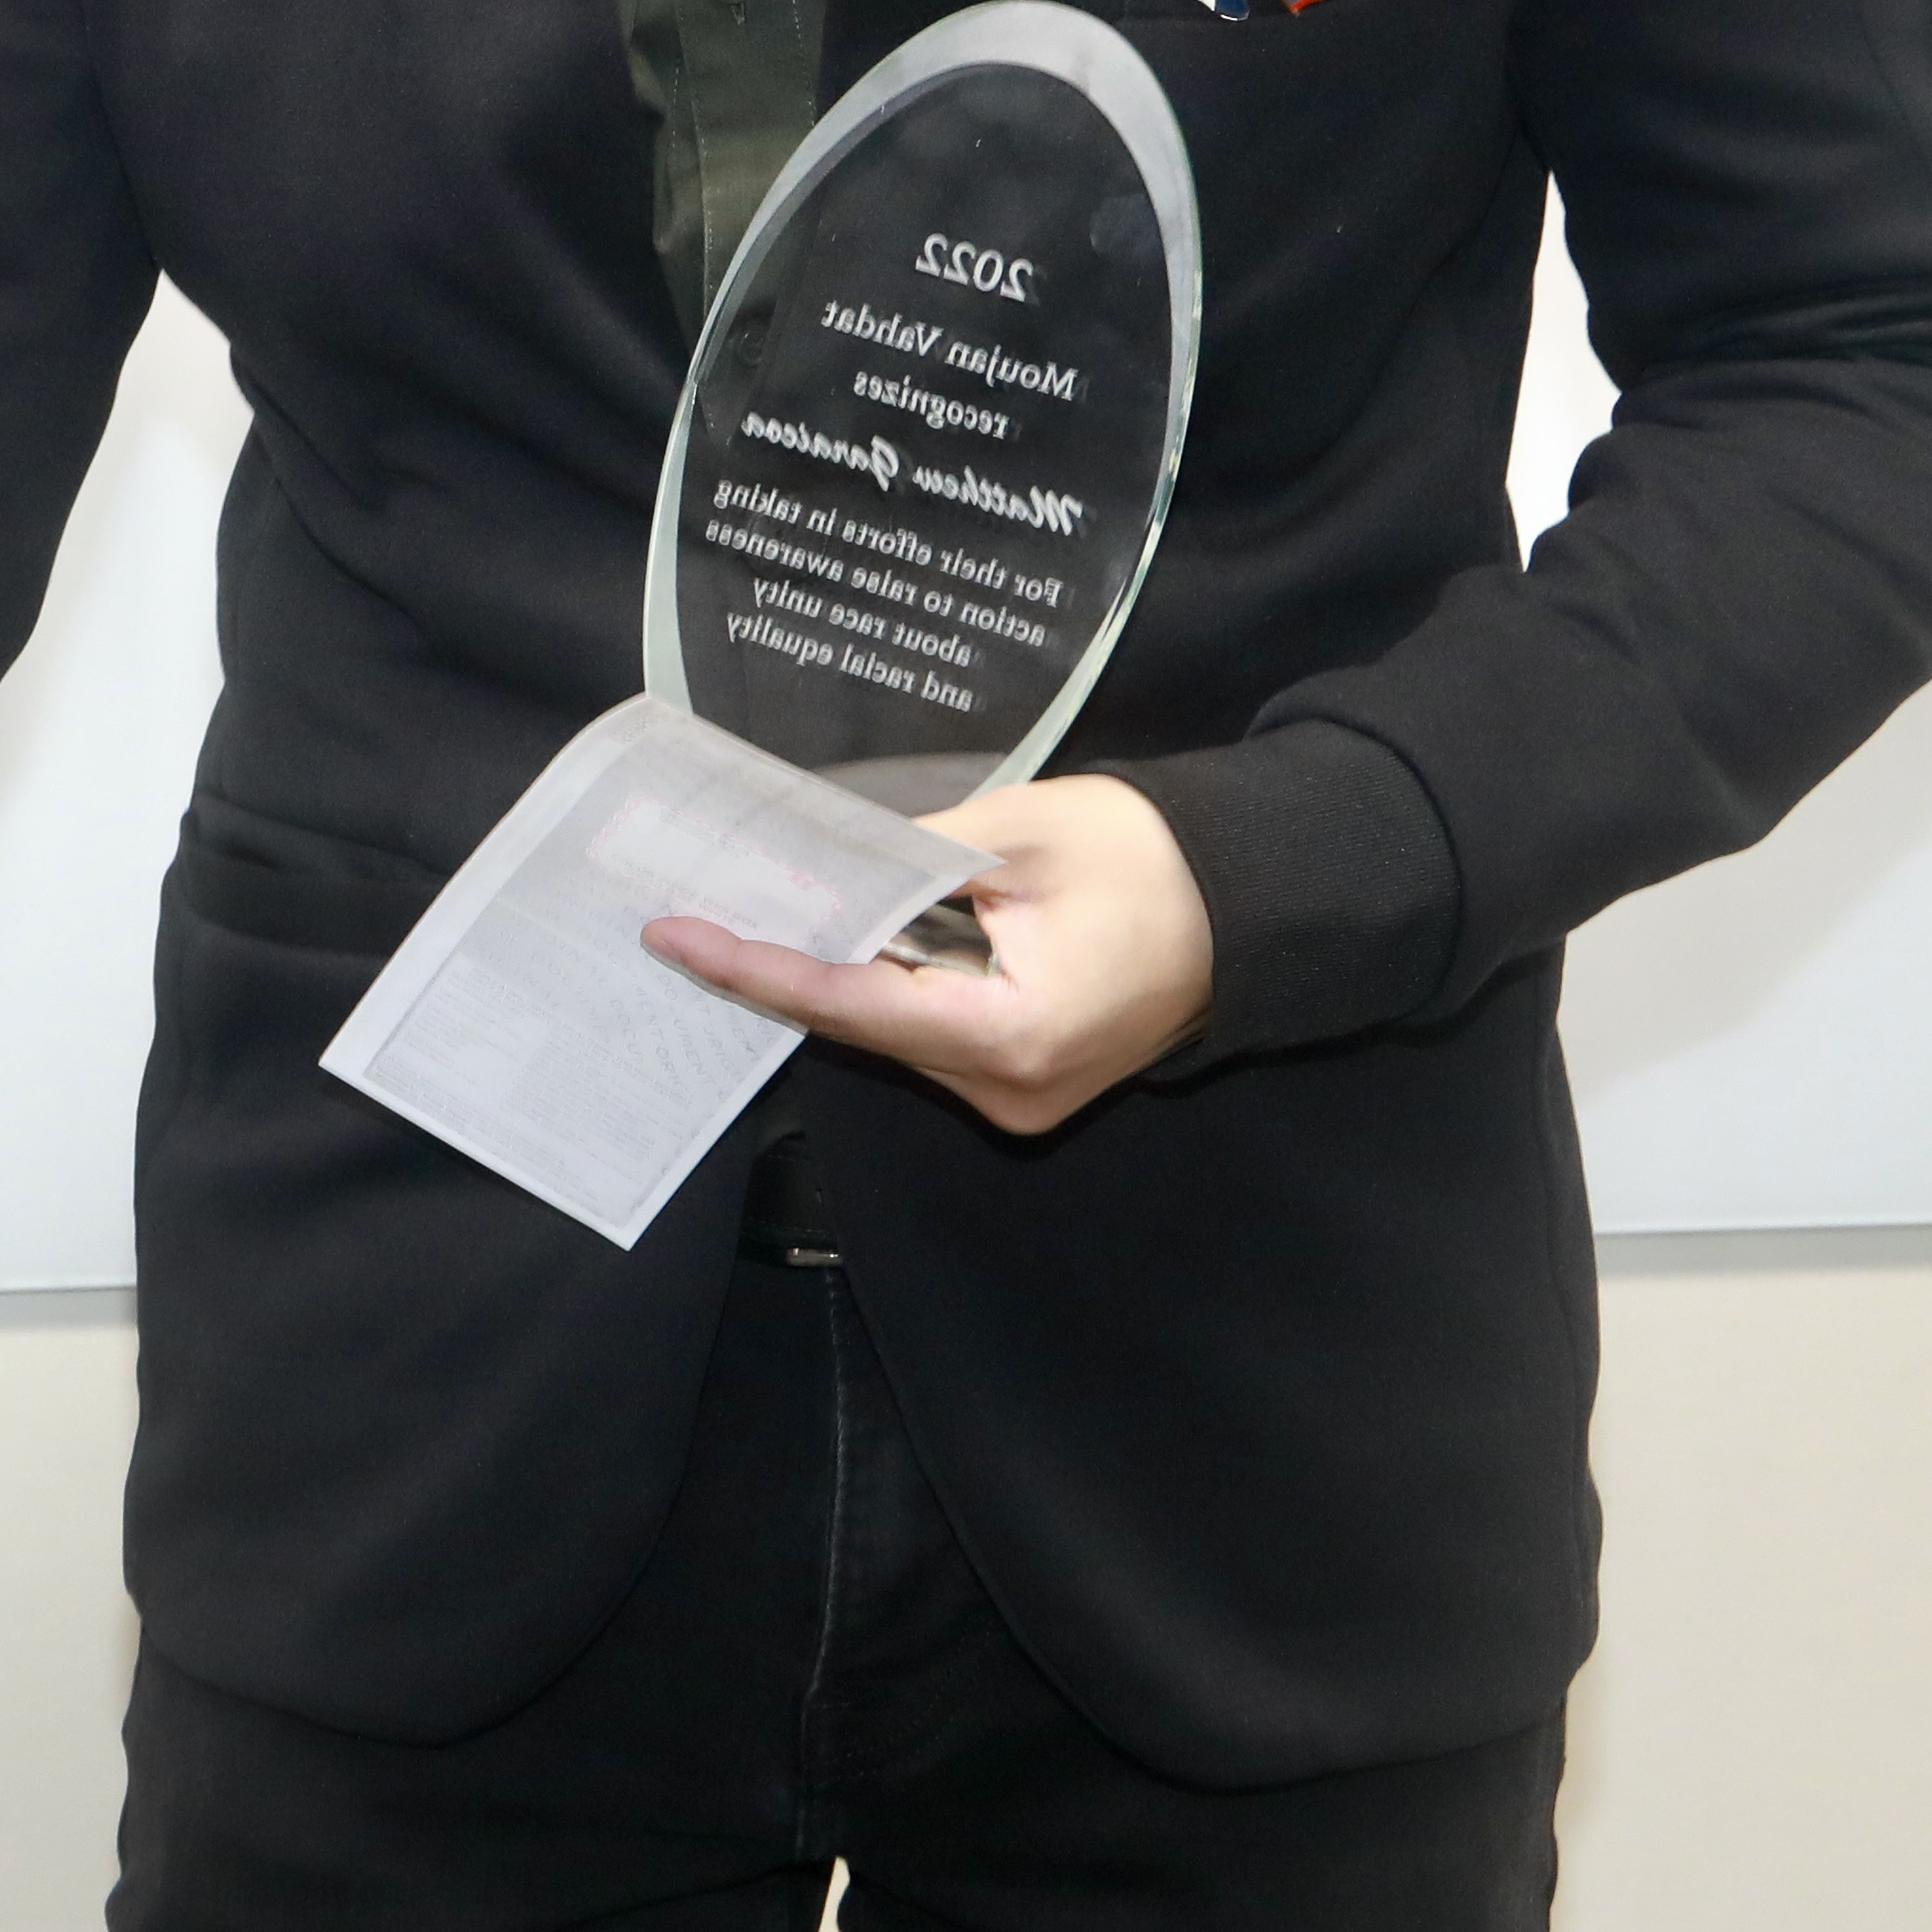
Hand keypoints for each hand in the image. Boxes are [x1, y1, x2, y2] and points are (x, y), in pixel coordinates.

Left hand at [641, 772, 1211, 1136]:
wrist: (1255, 903)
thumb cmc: (1149, 859)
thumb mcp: (1019, 835)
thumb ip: (907, 862)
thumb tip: (816, 872)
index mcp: (1009, 1035)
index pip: (851, 1005)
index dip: (757, 968)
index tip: (676, 937)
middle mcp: (1009, 1089)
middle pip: (867, 1027)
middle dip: (786, 966)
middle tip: (696, 909)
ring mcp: (1022, 1097)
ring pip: (896, 1035)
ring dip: (841, 974)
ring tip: (759, 911)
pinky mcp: (1029, 1082)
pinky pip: (933, 1036)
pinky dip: (890, 989)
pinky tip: (847, 939)